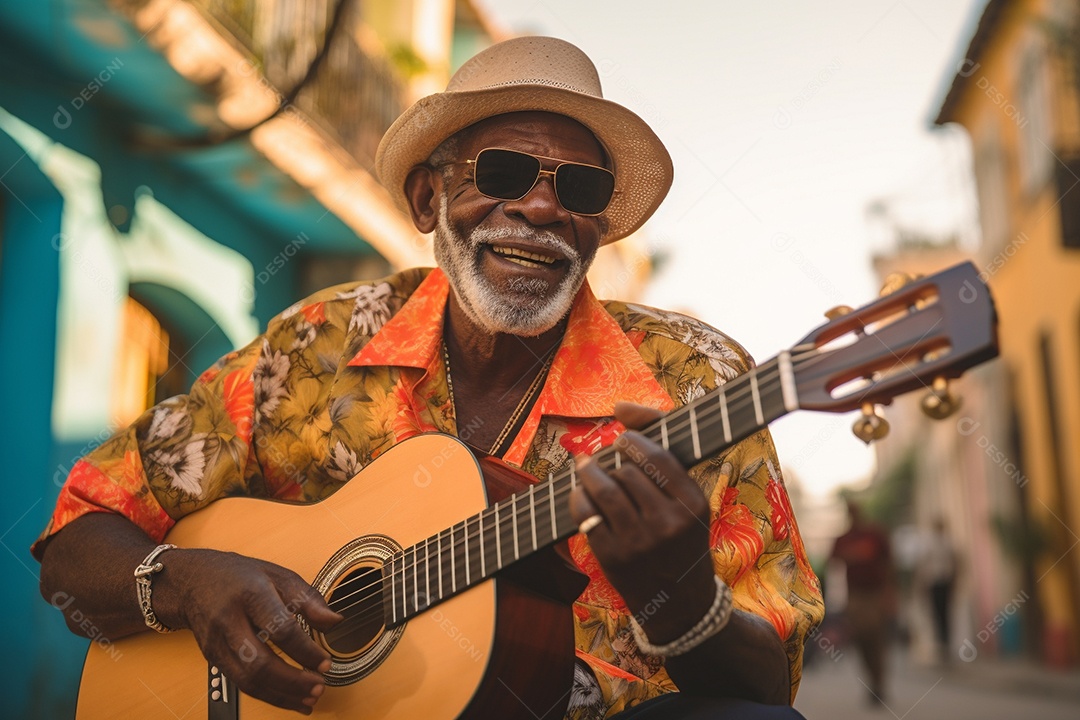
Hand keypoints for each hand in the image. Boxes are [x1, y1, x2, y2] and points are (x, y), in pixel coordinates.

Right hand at [158, 549, 342, 713]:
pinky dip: (268, 695)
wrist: (193, 581)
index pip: (279, 628)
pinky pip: (241, 683)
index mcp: (250, 593)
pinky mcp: (213, 658)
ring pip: (248, 680)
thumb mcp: (278, 575)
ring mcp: (217, 642)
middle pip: (259, 662)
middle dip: (292, 681)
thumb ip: (308, 599)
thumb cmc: (240, 576)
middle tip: (319, 686)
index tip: (325, 662)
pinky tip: (289, 698)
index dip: (305, 650)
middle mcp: (229, 620)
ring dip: (281, 695)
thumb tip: (334, 621)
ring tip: (309, 699)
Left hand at [568, 402, 716, 642]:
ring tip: (585, 467)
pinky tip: (581, 495)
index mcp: (694, 504)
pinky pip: (586, 514)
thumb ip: (662, 449)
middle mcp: (669, 523)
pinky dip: (578, 497)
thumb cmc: (683, 540)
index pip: (656, 456)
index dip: (633, 440)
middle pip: (627, 471)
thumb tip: (621, 406)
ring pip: (604, 489)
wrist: (681, 605)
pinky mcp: (614, 558)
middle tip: (604, 459)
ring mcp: (640, 542)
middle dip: (610, 460)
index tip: (623, 439)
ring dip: (588, 472)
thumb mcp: (689, 500)